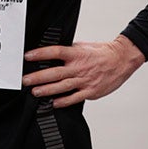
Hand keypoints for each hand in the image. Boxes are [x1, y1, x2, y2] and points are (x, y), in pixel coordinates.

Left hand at [22, 35, 144, 107]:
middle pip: (55, 73)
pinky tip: (54, 103)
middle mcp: (79, 67)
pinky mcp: (91, 91)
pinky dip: (64, 101)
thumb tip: (53, 53)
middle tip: (26, 80)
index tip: (28, 56)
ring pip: (62, 87)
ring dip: (47, 90)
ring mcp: (85, 80)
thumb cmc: (102, 52)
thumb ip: (69, 51)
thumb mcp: (83, 46)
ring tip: (35, 92)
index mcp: (77, 53)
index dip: (40, 54)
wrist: (121, 60)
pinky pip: (75, 98)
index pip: (55, 52)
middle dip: (38, 77)